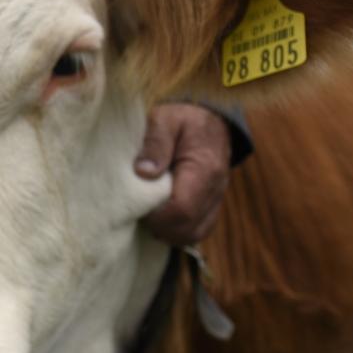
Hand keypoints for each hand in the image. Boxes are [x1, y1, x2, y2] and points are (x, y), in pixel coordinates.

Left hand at [134, 103, 231, 244]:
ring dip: (168, 233)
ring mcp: (216, 198)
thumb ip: (155, 142)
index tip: (136, 207)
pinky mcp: (211, 204)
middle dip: (159, 227)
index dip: (156, 217)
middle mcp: (215, 188)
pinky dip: (178, 231)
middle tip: (137, 213)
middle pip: (188, 228)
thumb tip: (143, 172)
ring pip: (195, 234)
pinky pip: (198, 229)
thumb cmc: (181, 119)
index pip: (182, 209)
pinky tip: (160, 220)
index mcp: (204, 169)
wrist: (208, 120)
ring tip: (147, 217)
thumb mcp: (164, 119)